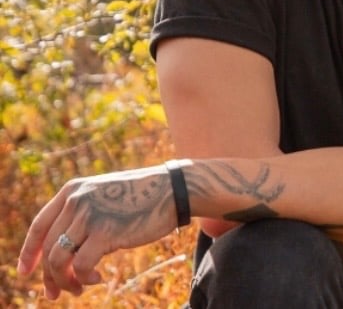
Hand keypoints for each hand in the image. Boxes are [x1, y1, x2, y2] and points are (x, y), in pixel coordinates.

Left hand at [17, 165, 177, 299]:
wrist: (173, 190)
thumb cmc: (143, 197)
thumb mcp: (104, 197)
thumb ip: (82, 214)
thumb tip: (62, 252)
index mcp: (73, 190)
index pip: (39, 226)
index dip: (29, 252)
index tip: (25, 272)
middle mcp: (76, 200)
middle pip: (48, 248)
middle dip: (49, 277)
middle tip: (54, 294)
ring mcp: (90, 215)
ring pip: (59, 260)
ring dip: (66, 281)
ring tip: (80, 288)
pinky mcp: (106, 231)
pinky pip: (80, 266)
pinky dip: (85, 278)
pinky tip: (98, 278)